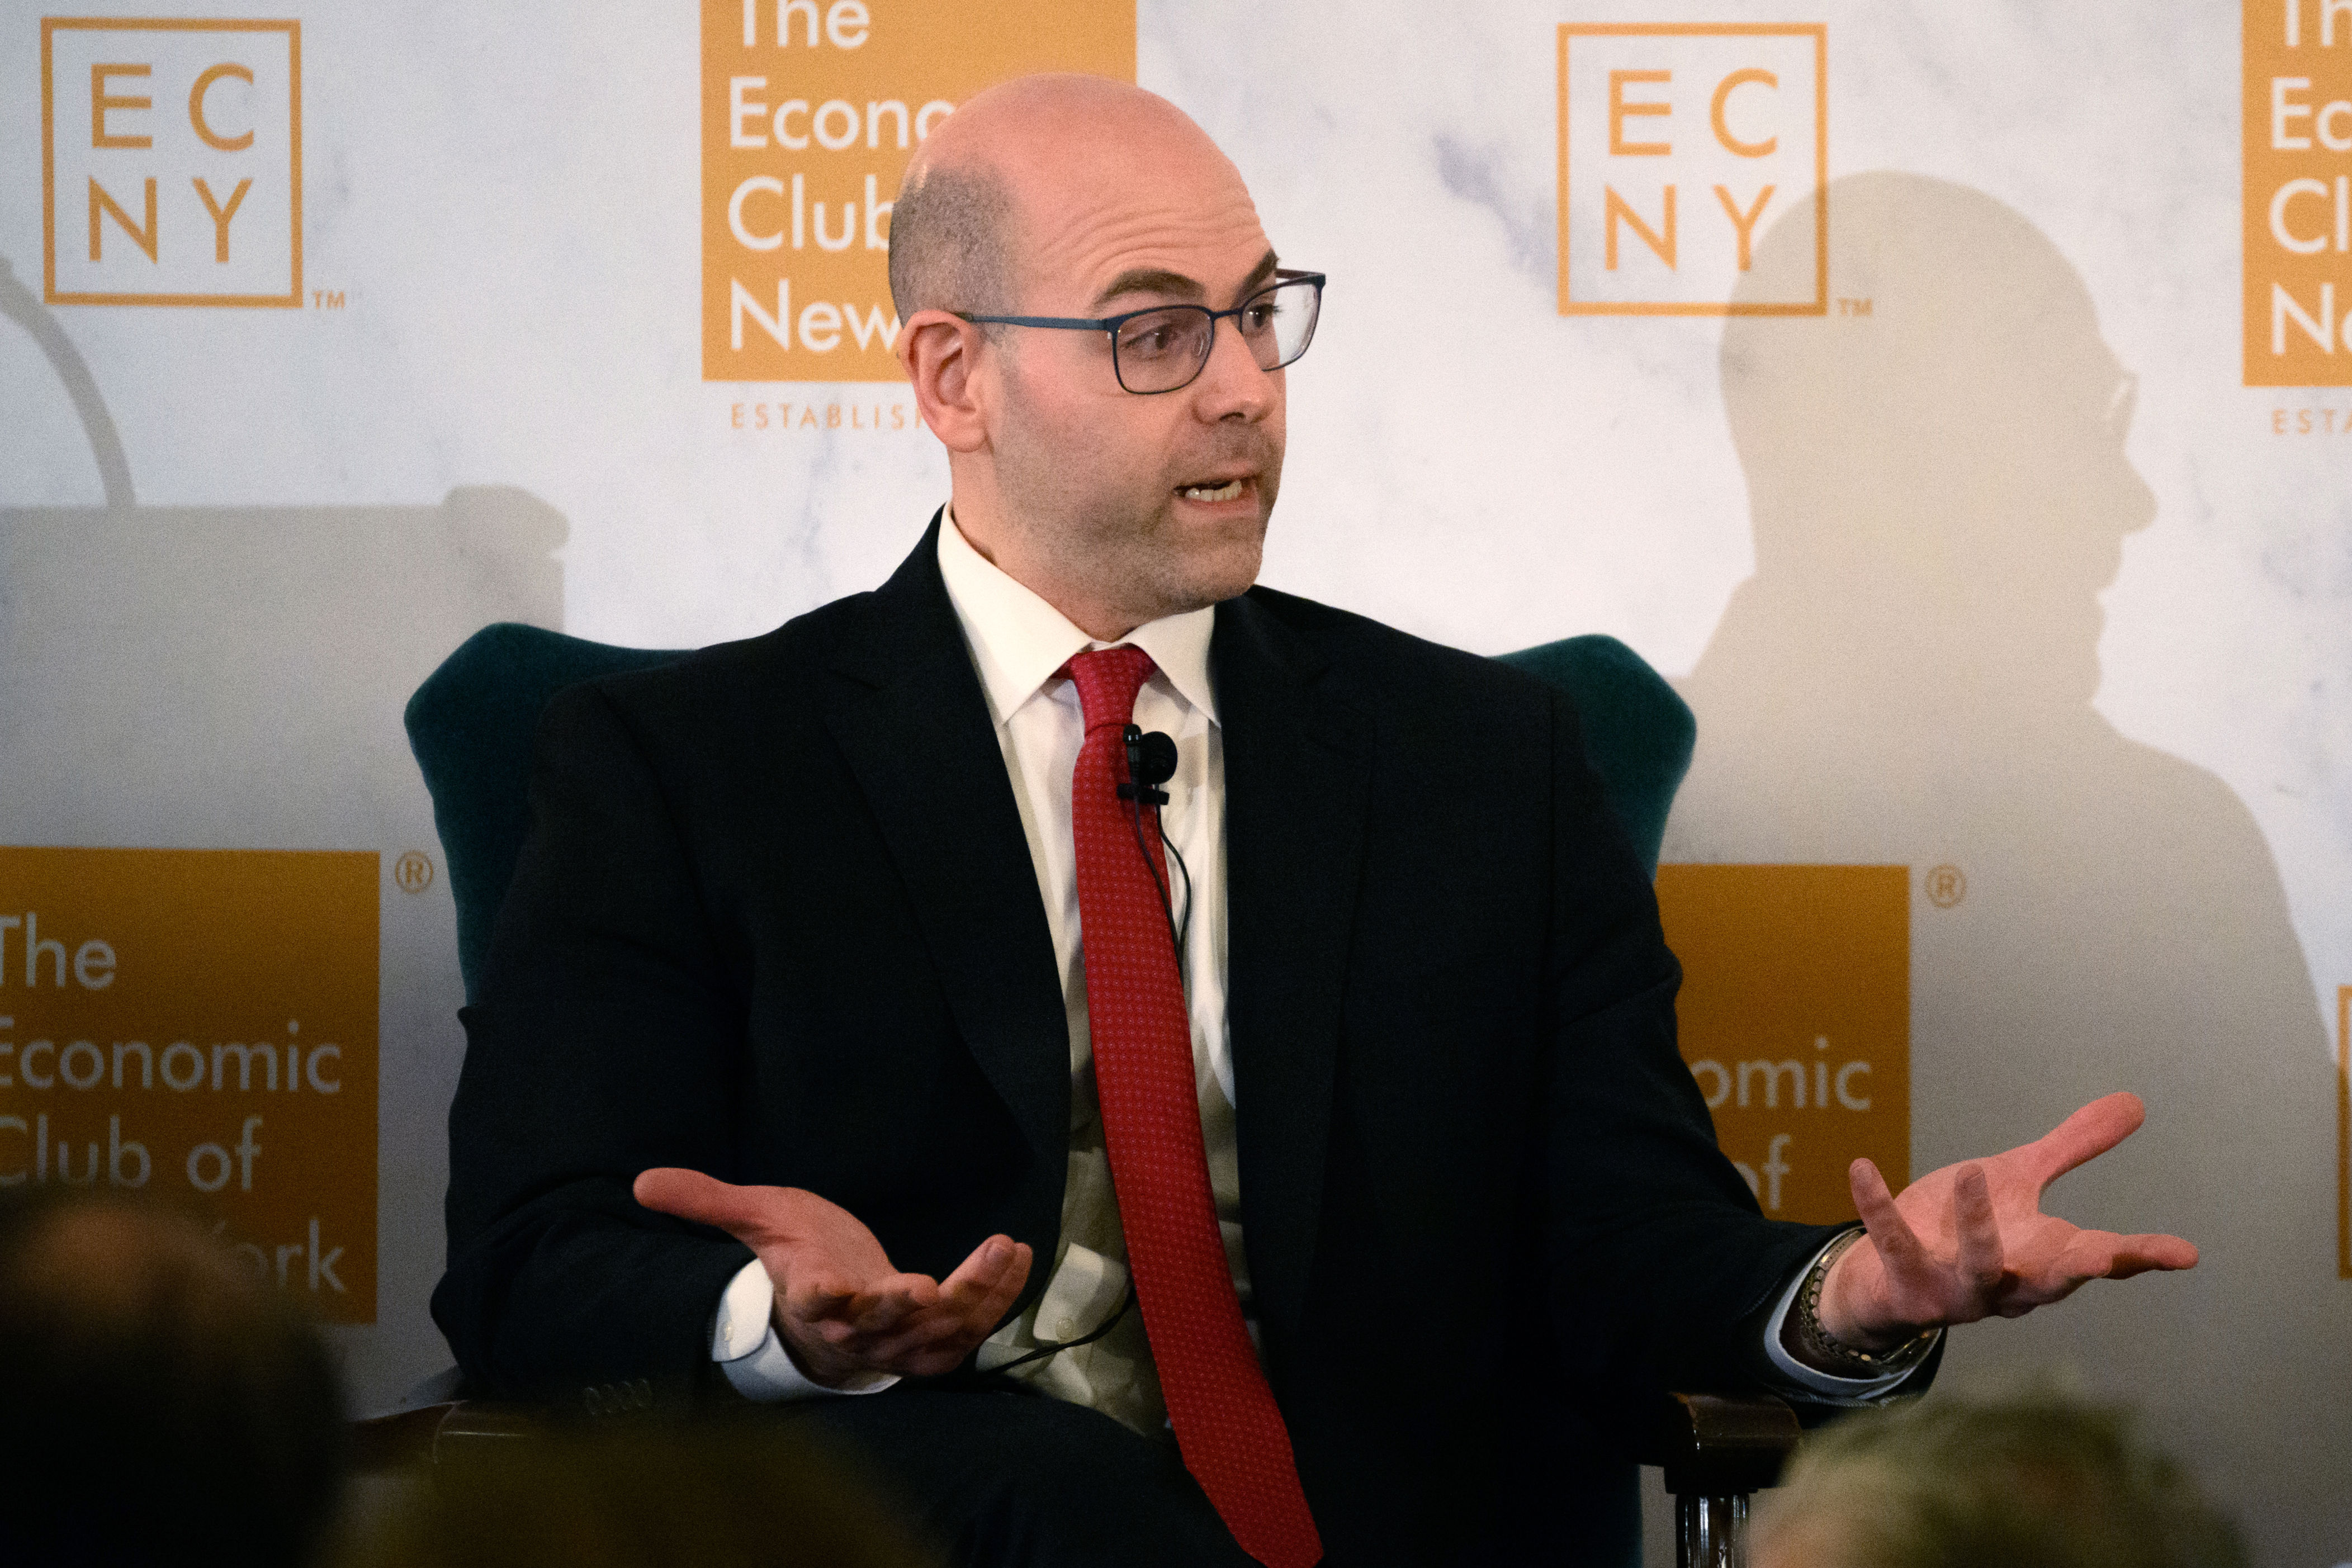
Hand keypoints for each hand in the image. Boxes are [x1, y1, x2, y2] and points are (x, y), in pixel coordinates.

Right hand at [633, 1168, 1032, 1387]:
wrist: (835, 1303)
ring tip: (999, 1250)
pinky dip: (998, 1294)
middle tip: (922, 1287)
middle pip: (878, 1329)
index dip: (821, 1298)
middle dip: (900, 1310)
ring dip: (972, 1296)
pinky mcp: (936, 1339)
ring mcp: (901, 1340)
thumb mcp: (757, 1219)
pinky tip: (1018, 1253)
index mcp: (811, 1297)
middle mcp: (857, 1329)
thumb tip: (642, 1181)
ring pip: (936, 1333)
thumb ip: (707, 1201)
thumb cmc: (798, 1256)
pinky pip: (972, 1325)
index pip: (813, 1304)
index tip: (825, 1285)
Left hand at [1816, 1091, 2197, 1349]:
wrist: (1889, 1274)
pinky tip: (1861, 1168)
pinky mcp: (1907, 1285)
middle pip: (2055, 1281)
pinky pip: (1893, 1246)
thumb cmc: (1965, 1224)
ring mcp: (1958, 1290)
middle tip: (2109, 1257)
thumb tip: (2136, 1103)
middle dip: (2082, 1270)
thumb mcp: (2018, 1177)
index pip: (2102, 1259)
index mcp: (2043, 1256)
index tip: (2185, 1254)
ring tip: (1972, 1172)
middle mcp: (2009, 1283)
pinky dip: (1878, 1208)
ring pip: (1978, 1268)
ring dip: (1978, 1226)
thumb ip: (2072, 1147)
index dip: (2143, 1257)